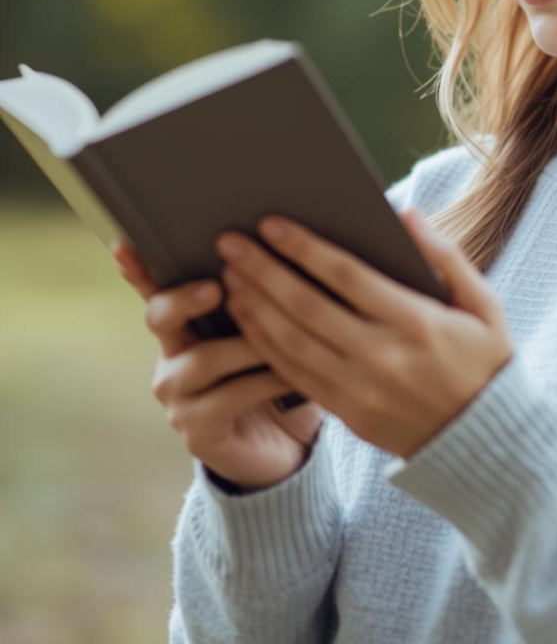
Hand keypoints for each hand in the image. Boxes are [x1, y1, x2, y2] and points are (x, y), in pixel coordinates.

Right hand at [112, 240, 325, 491]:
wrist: (287, 447)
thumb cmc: (279, 379)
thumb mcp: (274, 336)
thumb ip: (268, 303)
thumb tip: (285, 252)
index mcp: (187, 328)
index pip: (156, 292)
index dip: (139, 271)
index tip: (125, 246)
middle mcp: (173, 359)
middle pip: (161, 317)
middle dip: (187, 298)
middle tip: (217, 287)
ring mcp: (179, 398)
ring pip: (205, 358)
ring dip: (250, 343)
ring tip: (291, 331)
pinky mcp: (197, 432)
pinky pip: (232, 396)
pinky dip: (268, 380)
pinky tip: (295, 374)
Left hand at [213, 207, 515, 460]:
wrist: (484, 440)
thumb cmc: (485, 361)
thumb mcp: (484, 305)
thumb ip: (446, 257)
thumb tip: (406, 214)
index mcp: (416, 322)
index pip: (346, 276)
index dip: (304, 247)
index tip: (271, 224)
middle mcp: (382, 356)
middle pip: (306, 306)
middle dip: (263, 270)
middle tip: (229, 242)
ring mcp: (361, 389)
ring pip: (292, 342)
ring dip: (255, 305)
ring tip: (229, 275)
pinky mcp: (348, 413)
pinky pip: (295, 375)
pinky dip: (265, 345)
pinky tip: (248, 319)